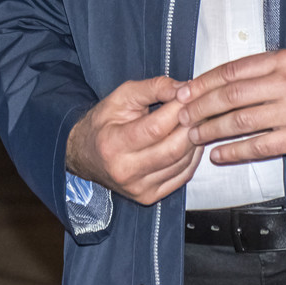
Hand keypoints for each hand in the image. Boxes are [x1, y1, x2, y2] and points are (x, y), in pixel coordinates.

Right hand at [66, 76, 201, 205]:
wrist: (86, 155)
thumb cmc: (103, 123)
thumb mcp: (121, 96)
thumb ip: (153, 88)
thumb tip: (184, 88)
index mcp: (113, 144)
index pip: (156, 128)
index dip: (178, 110)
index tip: (190, 95)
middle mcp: (125, 171)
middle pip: (173, 149)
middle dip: (192, 126)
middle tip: (200, 109)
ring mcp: (138, 188)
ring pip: (182, 163)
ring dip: (195, 141)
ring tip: (197, 122)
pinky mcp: (149, 196)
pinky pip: (182, 176)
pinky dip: (192, 157)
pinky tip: (191, 142)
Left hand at [175, 50, 285, 163]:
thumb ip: (263, 68)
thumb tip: (221, 80)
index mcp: (281, 60)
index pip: (231, 70)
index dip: (203, 82)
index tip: (184, 91)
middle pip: (231, 95)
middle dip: (200, 107)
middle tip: (181, 115)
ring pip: (241, 121)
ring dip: (212, 129)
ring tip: (194, 135)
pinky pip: (259, 146)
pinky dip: (235, 151)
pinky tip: (218, 155)